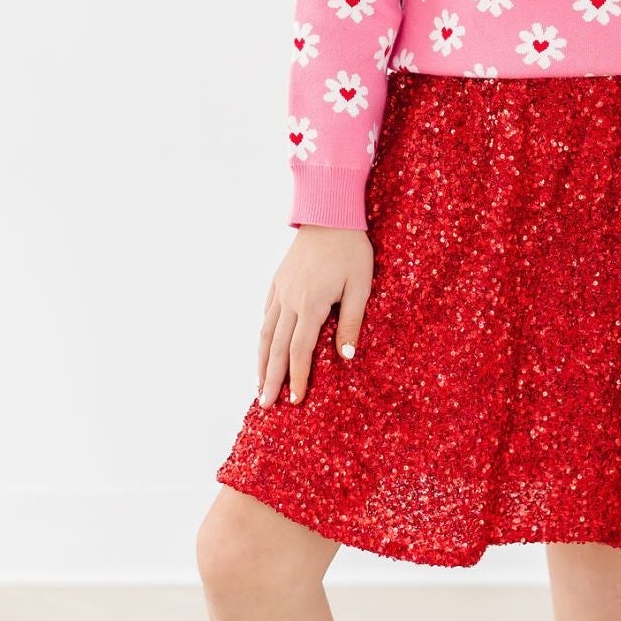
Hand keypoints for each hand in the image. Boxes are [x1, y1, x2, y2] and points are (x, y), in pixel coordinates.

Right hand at [257, 224, 373, 407]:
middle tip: (265, 406)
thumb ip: (351, 321)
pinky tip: (263, 348)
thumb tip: (345, 357)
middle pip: (277, 348)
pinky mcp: (278, 281)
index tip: (296, 400)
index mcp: (310, 304)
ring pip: (266, 332)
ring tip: (259, 385)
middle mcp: (289, 300)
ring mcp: (280, 289)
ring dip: (261, 361)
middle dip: (271, 379)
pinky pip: (266, 313)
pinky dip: (263, 335)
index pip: (300, 350)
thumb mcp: (361, 286)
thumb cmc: (352, 250)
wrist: (329, 213)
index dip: (297, 377)